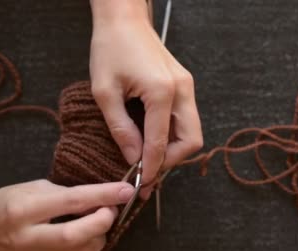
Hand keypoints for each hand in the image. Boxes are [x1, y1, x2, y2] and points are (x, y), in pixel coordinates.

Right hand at [0, 180, 134, 250]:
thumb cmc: (10, 203)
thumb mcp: (35, 188)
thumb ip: (68, 194)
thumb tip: (106, 199)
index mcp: (23, 210)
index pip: (72, 202)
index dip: (104, 196)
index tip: (126, 190)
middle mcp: (26, 239)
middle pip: (78, 236)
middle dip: (103, 222)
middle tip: (109, 211)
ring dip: (99, 237)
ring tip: (94, 225)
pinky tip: (81, 242)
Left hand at [89, 0, 202, 197]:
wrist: (124, 19)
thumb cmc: (110, 49)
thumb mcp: (105, 92)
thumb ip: (120, 129)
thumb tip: (133, 159)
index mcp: (162, 91)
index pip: (162, 142)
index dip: (152, 167)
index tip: (142, 184)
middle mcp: (182, 90)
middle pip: (191, 141)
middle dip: (171, 161)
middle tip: (149, 171)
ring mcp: (187, 87)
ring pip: (192, 132)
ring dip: (173, 149)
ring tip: (149, 158)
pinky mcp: (185, 85)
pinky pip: (186, 119)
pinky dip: (173, 134)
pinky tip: (153, 138)